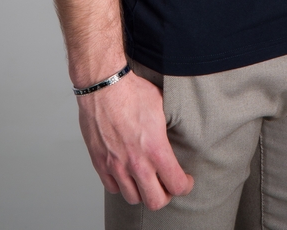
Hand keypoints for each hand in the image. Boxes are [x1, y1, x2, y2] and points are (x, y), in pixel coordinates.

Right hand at [77, 69, 193, 209]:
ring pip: (133, 198)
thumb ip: (168, 128)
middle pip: (155, 201)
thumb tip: (177, 131)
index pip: (176, 184)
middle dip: (165, 195)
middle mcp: (136, 162)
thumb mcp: (162, 106)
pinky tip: (127, 173)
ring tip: (146, 180)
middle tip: (167, 185)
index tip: (185, 180)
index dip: (185, 185)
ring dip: (142, 192)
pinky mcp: (100, 162)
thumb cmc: (132, 91)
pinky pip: (112, 187)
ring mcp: (116, 164)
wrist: (104, 85)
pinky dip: (121, 185)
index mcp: (155, 149)